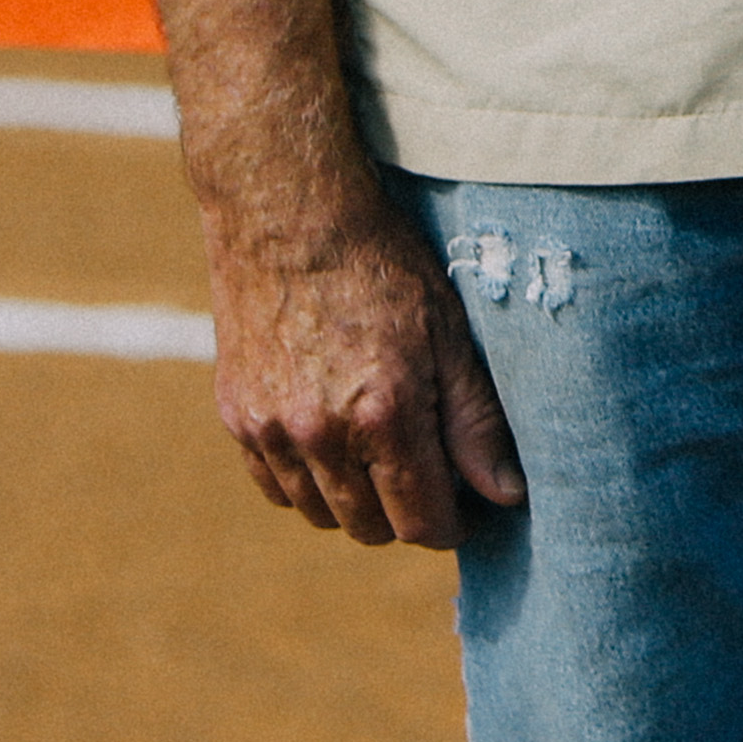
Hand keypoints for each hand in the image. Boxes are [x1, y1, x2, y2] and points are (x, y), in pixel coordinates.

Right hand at [200, 184, 526, 546]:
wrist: (287, 213)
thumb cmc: (383, 263)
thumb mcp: (450, 332)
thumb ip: (476, 422)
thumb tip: (506, 494)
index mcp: (382, 415)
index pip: (420, 522)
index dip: (453, 524)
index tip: (469, 506)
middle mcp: (318, 434)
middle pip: (369, 528)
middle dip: (407, 514)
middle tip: (431, 475)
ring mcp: (269, 429)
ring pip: (320, 514)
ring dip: (357, 502)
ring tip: (384, 456)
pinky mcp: (236, 416)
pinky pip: (275, 485)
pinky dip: (308, 481)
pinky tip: (334, 444)